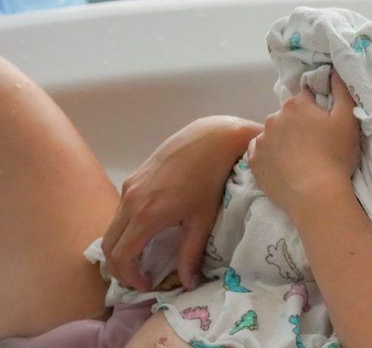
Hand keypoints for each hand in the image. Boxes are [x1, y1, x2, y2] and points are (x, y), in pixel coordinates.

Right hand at [102, 116, 260, 291]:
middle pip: (107, 245)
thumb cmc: (210, 180)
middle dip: (119, 267)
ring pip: (112, 227)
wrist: (209, 140)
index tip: (146, 284)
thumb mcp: (202, 220)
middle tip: (139, 277)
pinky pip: (120, 211)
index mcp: (146, 215)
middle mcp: (130, 202)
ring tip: (142, 257)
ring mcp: (128, 188)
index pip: (121, 256)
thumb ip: (191, 254)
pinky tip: (146, 231)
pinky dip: (125, 228)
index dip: (129, 276)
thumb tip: (188, 283)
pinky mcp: (132, 179)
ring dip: (120, 247)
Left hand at [249, 72, 359, 216]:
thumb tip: (334, 70)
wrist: (316, 194)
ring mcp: (260, 139)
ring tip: (299, 160)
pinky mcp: (253, 161)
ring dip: (283, 141)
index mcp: (296, 104)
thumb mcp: (348, 119)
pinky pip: (261, 153)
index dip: (316, 110)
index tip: (323, 126)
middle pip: (287, 116)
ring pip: (273, 134)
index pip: (305, 98)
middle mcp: (273, 117)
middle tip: (314, 145)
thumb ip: (342, 91)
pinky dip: (271, 157)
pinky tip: (284, 168)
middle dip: (297, 125)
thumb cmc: (336, 155)